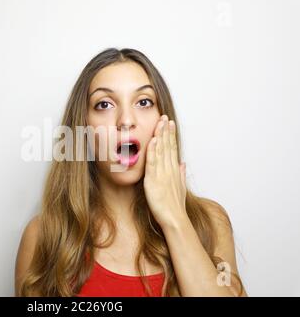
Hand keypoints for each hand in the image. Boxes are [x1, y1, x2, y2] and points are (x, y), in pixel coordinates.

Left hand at [144, 115, 187, 229]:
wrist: (175, 219)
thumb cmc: (176, 206)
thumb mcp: (180, 187)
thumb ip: (180, 174)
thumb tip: (182, 163)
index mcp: (174, 170)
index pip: (172, 148)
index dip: (170, 135)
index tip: (170, 124)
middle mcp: (169, 169)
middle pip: (168, 146)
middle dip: (166, 131)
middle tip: (165, 117)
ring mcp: (162, 173)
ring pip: (161, 151)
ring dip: (160, 136)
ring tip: (160, 122)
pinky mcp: (154, 180)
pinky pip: (153, 163)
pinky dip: (153, 151)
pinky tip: (153, 140)